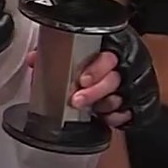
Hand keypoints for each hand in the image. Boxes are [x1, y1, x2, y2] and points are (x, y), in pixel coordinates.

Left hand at [24, 43, 155, 130]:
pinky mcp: (133, 104)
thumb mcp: (75, 52)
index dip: (96, 69)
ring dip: (103, 105)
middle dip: (94, 92)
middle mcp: (122, 67)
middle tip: (77, 99)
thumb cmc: (93, 60)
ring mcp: (130, 86)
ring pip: (120, 97)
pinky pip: (127, 113)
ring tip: (92, 109)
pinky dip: (115, 117)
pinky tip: (105, 116)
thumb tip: (33, 59)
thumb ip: (55, 54)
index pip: (107, 57)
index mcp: (110, 50)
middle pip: (113, 79)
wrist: (119, 74)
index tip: (82, 79)